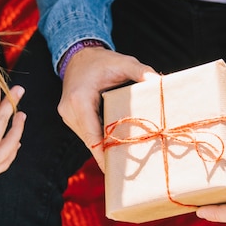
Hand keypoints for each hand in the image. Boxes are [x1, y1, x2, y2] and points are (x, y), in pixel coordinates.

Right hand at [58, 46, 156, 170]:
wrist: (78, 55)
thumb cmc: (102, 60)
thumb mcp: (123, 63)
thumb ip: (140, 72)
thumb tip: (158, 82)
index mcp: (79, 99)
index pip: (92, 134)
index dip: (102, 154)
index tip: (112, 171)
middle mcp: (69, 110)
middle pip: (90, 140)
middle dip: (106, 153)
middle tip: (125, 169)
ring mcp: (67, 114)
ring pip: (87, 138)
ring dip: (102, 146)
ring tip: (121, 160)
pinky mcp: (69, 116)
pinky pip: (85, 132)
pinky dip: (98, 138)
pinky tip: (112, 144)